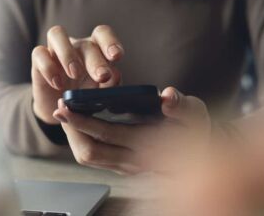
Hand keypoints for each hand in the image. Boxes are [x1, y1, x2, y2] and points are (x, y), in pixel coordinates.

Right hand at [32, 25, 123, 123]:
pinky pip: (39, 53)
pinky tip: (57, 84)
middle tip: (102, 76)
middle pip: (85, 42)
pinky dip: (48, 67)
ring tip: (75, 74)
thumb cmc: (83, 96)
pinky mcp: (38, 60)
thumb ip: (108, 85)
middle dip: (95, 60)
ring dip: (68, 54)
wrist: (59, 109)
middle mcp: (76, 46)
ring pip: (57, 33)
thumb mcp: (97, 94)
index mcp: (95, 49)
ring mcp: (55, 50)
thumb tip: (115, 75)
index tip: (117, 56)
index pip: (102, 34)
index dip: (110, 42)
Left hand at [52, 87, 211, 174]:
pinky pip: (96, 158)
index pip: (107, 135)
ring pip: (90, 157)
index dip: (82, 121)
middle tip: (59, 108)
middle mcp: (133, 161)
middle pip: (89, 151)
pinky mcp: (124, 167)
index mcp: (148, 146)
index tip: (67, 106)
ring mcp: (127, 167)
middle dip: (71, 129)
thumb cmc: (196, 130)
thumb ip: (181, 105)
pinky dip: (83, 141)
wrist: (203, 155)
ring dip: (74, 137)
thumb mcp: (195, 113)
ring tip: (65, 115)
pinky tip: (79, 125)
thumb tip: (167, 97)